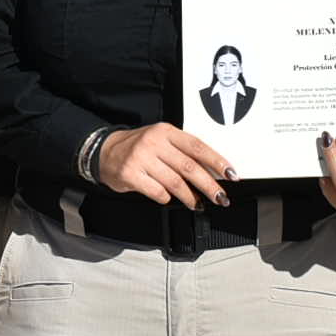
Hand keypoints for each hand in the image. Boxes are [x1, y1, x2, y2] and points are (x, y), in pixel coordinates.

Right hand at [96, 124, 232, 207]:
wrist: (105, 151)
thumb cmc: (138, 147)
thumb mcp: (160, 140)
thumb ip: (182, 151)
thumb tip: (211, 171)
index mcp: (166, 131)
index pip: (197, 146)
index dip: (217, 161)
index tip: (230, 174)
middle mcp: (154, 142)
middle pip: (189, 167)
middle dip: (209, 185)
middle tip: (220, 198)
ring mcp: (141, 158)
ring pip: (175, 182)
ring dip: (191, 197)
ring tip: (198, 204)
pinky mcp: (131, 174)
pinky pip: (157, 192)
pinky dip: (167, 198)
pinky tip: (170, 199)